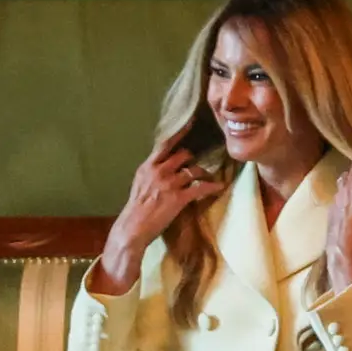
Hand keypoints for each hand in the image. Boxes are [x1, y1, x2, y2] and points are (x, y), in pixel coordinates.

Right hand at [97, 145, 225, 291]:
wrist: (132, 228)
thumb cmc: (135, 209)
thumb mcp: (139, 184)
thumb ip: (151, 173)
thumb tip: (162, 166)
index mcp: (147, 167)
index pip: (165, 144)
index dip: (180, 133)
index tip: (191, 122)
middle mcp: (159, 171)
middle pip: (183, 155)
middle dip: (193, 159)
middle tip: (197, 164)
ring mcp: (170, 184)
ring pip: (194, 170)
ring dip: (204, 173)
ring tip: (209, 177)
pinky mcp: (179, 198)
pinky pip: (201, 188)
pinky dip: (212, 186)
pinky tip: (219, 187)